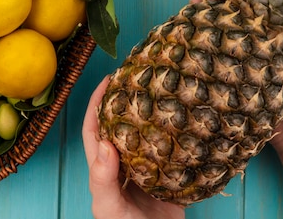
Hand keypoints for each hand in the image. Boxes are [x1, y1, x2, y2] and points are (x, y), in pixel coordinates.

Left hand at [82, 77, 184, 218]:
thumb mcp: (109, 208)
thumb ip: (102, 180)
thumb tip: (105, 143)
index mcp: (105, 168)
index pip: (96, 129)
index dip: (98, 103)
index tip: (109, 79)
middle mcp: (126, 163)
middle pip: (124, 124)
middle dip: (128, 100)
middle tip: (141, 76)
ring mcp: (148, 168)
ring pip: (148, 133)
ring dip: (153, 112)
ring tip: (164, 90)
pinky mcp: (170, 175)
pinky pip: (173, 148)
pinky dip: (177, 132)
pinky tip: (187, 118)